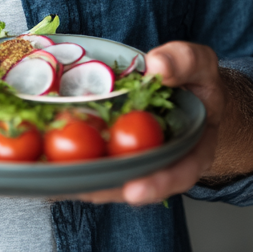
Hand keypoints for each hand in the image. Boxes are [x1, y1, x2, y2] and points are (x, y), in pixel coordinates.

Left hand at [71, 42, 225, 205]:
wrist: (188, 87)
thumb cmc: (195, 78)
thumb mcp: (199, 64)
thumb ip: (184, 62)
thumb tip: (157, 66)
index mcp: (192, 148)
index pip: (179, 173)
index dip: (157, 184)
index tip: (134, 190)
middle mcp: (163, 159)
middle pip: (138, 182)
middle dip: (111, 188)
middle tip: (86, 189)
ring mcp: (138, 154)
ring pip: (114, 176)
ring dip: (88, 179)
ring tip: (61, 180)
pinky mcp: (117, 145)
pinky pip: (99, 155)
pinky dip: (77, 159)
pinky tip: (53, 158)